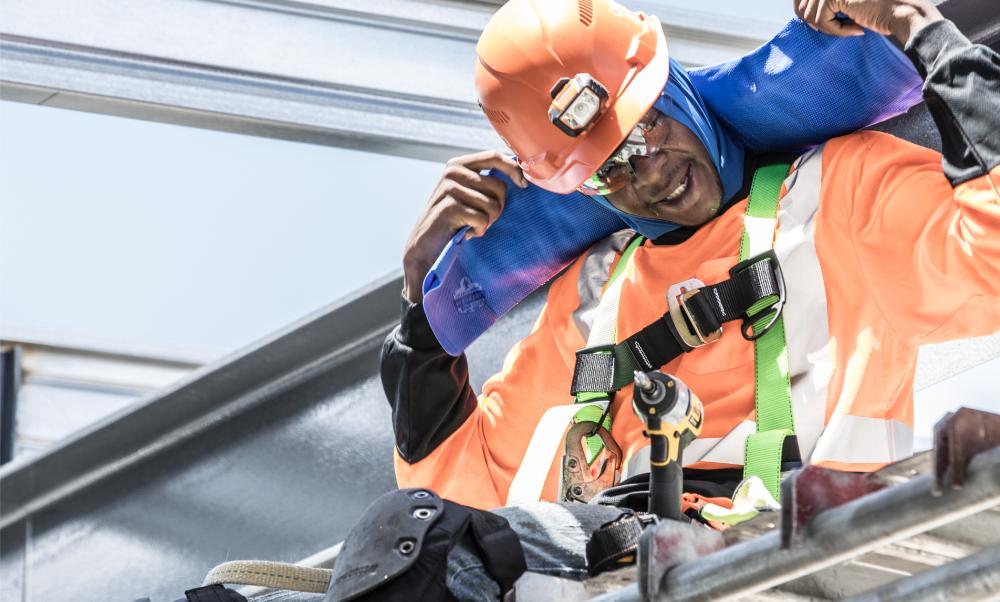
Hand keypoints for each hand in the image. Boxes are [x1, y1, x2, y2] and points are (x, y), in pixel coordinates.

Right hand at [402, 151, 526, 302]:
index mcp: (458, 164)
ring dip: (487, 221)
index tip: (523, 185)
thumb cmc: (453, 220)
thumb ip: (486, 180)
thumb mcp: (467, 193)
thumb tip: (521, 173)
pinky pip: (483, 219)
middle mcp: (452, 172)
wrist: (425, 246)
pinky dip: (478, 230)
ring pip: (493, 205)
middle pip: (499, 186)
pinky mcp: (449, 207)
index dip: (514, 169)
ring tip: (471, 225)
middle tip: (483, 218)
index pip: (495, 156)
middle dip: (498, 207)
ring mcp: (449, 188)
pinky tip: (465, 232)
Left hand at [795, 0, 942, 44]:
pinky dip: (837, 31)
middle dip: (818, 23)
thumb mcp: (845, 6)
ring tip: (851, 26)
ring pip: (810, 17)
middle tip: (841, 27)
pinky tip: (856, 28)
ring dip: (830, 28)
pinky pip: (821, 22)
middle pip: (801, 7)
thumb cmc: (878, 12)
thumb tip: (801, 11)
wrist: (901, 12)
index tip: (820, 23)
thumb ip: (826, 5)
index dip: (804, 11)